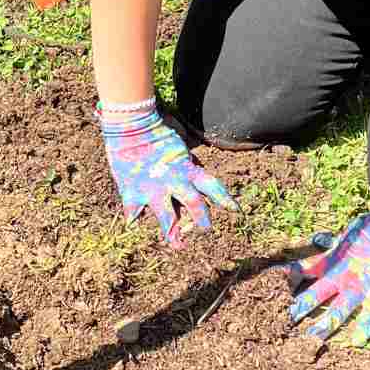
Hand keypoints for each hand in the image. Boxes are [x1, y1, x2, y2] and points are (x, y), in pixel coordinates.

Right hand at [99, 103, 237, 249]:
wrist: (132, 125)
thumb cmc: (156, 133)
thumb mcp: (178, 150)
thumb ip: (184, 168)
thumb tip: (191, 181)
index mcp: (187, 170)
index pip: (213, 186)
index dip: (226, 200)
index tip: (237, 211)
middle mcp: (174, 181)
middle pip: (195, 205)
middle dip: (202, 220)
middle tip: (206, 231)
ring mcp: (153, 189)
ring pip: (167, 217)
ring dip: (173, 232)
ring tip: (177, 245)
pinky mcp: (133, 192)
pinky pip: (134, 214)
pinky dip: (133, 220)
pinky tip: (134, 227)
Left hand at [286, 196, 369, 345]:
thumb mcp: (346, 234)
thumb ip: (331, 243)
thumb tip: (318, 240)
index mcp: (330, 261)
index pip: (301, 271)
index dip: (286, 279)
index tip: (269, 286)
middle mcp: (340, 276)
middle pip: (314, 295)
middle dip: (299, 309)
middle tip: (283, 323)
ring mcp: (358, 286)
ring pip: (337, 310)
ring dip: (324, 325)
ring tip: (311, 340)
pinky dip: (364, 327)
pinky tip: (355, 342)